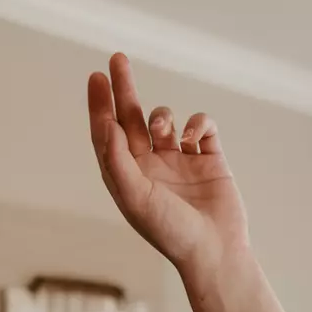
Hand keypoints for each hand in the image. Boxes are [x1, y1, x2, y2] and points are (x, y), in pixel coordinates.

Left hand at [88, 54, 249, 280]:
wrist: (215, 251)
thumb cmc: (171, 231)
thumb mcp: (135, 197)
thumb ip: (117, 159)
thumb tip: (106, 124)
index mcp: (129, 178)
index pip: (109, 135)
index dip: (100, 106)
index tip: (96, 78)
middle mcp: (152, 167)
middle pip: (132, 119)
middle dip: (124, 90)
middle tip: (117, 60)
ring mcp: (181, 162)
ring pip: (166, 121)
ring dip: (163, 116)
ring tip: (166, 131)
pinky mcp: (210, 160)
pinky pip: (201, 127)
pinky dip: (197, 124)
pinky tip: (192, 138)